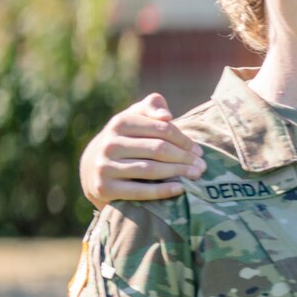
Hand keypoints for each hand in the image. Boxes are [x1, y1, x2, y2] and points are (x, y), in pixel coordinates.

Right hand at [80, 93, 203, 206]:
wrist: (93, 166)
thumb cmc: (127, 138)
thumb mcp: (136, 116)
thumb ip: (152, 106)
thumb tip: (166, 115)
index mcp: (120, 122)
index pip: (162, 129)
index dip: (184, 140)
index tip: (199, 151)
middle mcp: (109, 144)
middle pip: (158, 149)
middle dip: (184, 157)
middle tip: (202, 166)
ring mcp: (105, 166)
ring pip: (150, 169)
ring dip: (178, 172)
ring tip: (196, 175)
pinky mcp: (104, 188)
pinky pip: (138, 191)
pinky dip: (162, 191)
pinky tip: (181, 189)